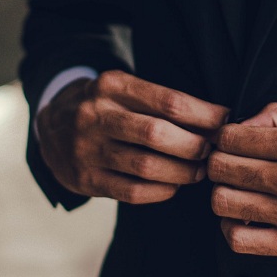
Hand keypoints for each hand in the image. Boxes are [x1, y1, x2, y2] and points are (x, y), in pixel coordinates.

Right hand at [35, 70, 228, 203]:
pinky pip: (131, 191)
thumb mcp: (125, 88)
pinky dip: (161, 191)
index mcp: (113, 85)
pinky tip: (174, 185)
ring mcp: (86, 149)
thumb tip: (217, 118)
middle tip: (213, 151)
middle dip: (194, 145)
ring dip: (182, 172)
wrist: (50, 123)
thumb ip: (161, 100)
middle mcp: (95, 114)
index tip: (226, 121)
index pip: (168, 101)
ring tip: (199, 170)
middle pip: (157, 134)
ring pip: (146, 166)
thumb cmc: (106, 105)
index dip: (204, 115)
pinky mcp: (84, 179)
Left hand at [208, 103, 276, 265]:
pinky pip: (240, 240)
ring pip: (222, 203)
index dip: (225, 137)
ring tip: (238, 191)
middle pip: (220, 169)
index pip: (232, 137)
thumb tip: (247, 123)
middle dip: (219, 162)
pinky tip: (245, 219)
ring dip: (224, 194)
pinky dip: (232, 228)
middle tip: (232, 163)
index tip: (231, 141)